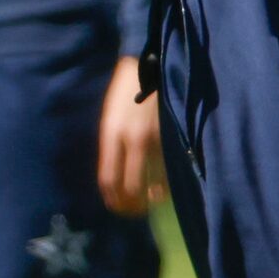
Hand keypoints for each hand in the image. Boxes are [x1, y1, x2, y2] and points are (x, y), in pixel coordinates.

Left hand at [96, 56, 167, 216]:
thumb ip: (110, 147)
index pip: (108, 178)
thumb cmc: (123, 94)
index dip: (111, 199)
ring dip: (149, 198)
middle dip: (130, 204)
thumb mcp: (109, 119)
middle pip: (130, 186)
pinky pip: (168, 171)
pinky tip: (162, 190)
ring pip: (152, 182)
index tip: (114, 207)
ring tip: (148, 203)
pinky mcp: (170, 136)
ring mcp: (154, 139)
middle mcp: (131, 139)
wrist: (146, 66)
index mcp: (111, 134)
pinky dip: (165, 185)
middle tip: (132, 211)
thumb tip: (113, 178)